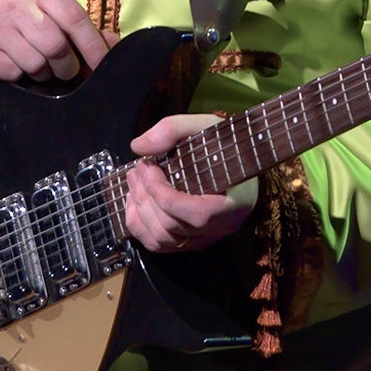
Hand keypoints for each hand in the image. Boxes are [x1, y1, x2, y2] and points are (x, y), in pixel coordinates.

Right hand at [0, 0, 115, 82]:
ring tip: (33, 64)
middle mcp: (16, 2)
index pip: (75, 17)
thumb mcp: (37, 6)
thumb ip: (73, 24)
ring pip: (36, 63)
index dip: (92, 45)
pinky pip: (13, 73)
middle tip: (61, 70)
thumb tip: (114, 43)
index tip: (101, 66)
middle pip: (56, 46)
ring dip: (41, 73)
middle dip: (64, 66)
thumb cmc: (4, 12)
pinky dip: (17, 75)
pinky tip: (10, 63)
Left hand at [123, 114, 258, 252]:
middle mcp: (220, 228)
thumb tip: (138, 147)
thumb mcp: (204, 125)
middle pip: (172, 227)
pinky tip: (133, 202)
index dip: (163, 194)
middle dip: (145, 196)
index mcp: (235, 203)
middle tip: (136, 169)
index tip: (147, 165)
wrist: (237, 159)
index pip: (196, 214)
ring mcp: (204, 238)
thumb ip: (173, 130)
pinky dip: (138, 225)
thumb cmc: (224, 143)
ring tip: (133, 181)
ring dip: (138, 210)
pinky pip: (158, 245)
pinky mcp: (189, 241)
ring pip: (161, 239)